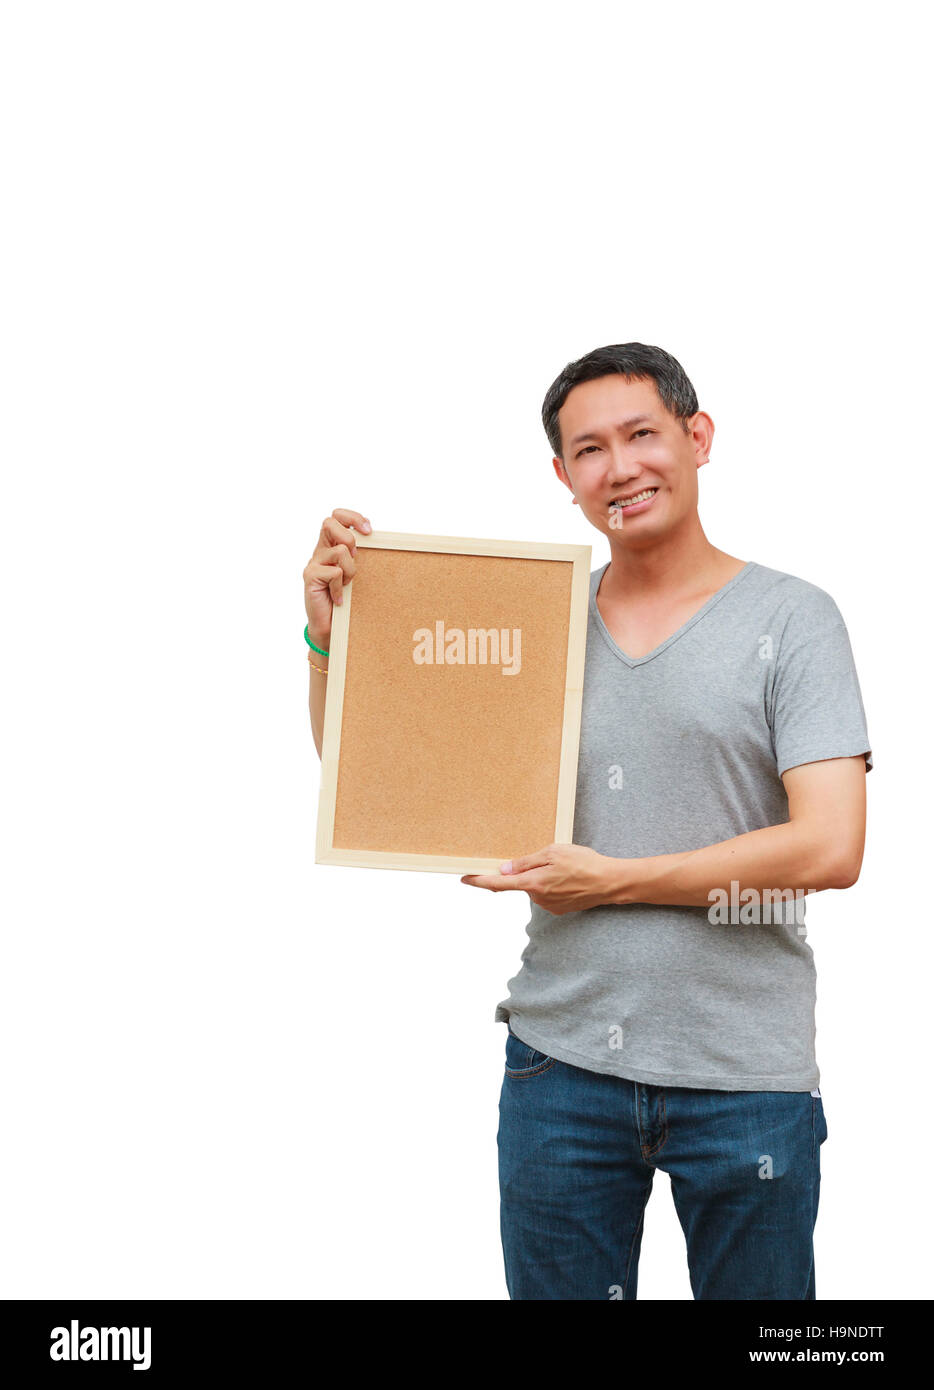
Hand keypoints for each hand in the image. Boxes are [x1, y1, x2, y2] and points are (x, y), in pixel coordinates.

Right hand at [303, 508, 371, 648]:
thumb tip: (372, 537)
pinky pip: (335, 572)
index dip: (353, 517)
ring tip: (346, 585)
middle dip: (349, 537)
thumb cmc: (343, 600)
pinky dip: (341, 587)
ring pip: (340, 550)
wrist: (328, 627)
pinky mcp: (310, 576)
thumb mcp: (352, 573)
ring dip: (350, 570)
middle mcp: (319, 551)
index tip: (369, 530)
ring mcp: (313, 563)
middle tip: (355, 557)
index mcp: (330, 545)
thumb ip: (356, 555)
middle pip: (330, 522)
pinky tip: (338, 598)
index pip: (336, 517)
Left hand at [460, 843, 615, 914]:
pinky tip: (569, 878)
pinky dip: (552, 885)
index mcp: (533, 883)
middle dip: (527, 871)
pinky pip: (546, 894)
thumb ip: (526, 862)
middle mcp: (538, 899)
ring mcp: (549, 906)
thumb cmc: (584, 863)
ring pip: (534, 888)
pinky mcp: (559, 910)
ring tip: (565, 868)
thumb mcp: (553, 852)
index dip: (479, 881)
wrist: (610, 882)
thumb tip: (504, 869)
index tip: (464, 878)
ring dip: (542, 877)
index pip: (498, 884)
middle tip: (550, 859)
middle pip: (520, 883)